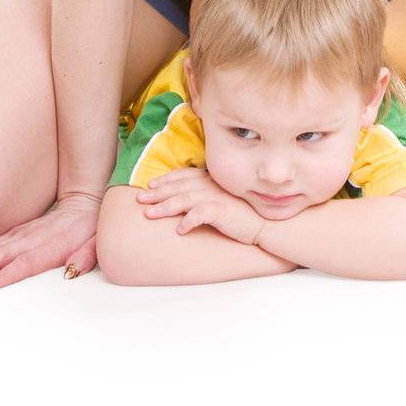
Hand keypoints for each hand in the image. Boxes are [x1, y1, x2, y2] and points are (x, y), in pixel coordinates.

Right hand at [0, 191, 102, 290]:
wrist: (83, 200)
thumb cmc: (91, 228)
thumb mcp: (97, 241)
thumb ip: (86, 256)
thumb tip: (72, 271)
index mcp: (53, 244)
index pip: (28, 261)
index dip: (9, 272)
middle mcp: (32, 238)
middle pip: (1, 254)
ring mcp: (21, 234)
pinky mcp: (15, 233)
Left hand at [136, 168, 265, 245]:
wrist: (266, 221)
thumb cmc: (244, 211)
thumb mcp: (223, 196)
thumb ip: (207, 192)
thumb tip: (189, 197)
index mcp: (210, 179)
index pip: (183, 176)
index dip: (165, 179)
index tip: (150, 184)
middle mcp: (210, 185)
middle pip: (178, 187)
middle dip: (157, 193)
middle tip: (139, 199)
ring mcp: (216, 197)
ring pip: (183, 199)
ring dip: (164, 207)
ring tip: (149, 214)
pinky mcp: (222, 211)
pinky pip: (201, 214)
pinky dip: (189, 221)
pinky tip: (179, 230)